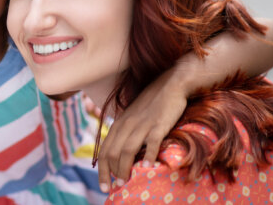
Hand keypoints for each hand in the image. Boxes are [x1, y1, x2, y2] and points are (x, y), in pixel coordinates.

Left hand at [96, 69, 185, 192]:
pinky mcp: (158, 124)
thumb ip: (126, 133)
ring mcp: (141, 125)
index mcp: (118, 124)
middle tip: (114, 188)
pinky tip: (147, 168)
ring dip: (124, 169)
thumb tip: (121, 155)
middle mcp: (126, 125)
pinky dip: (148, 156)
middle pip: (112, 153)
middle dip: (111, 173)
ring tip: (125, 183)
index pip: (104, 151)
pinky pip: (150, 143)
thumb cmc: (152, 103)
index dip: (102, 170)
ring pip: (127, 150)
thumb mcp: (132, 117)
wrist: (170, 84)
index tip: (103, 186)